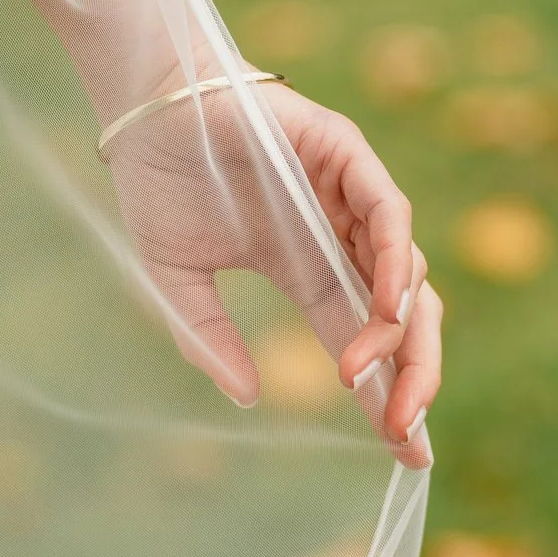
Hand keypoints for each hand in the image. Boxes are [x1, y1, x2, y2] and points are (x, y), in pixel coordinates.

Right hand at [105, 78, 439, 468]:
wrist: (145, 106)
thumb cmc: (158, 180)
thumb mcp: (176, 279)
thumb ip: (208, 338)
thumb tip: (247, 397)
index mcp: (307, 270)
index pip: (363, 340)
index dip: (388, 393)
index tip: (407, 449)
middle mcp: (338, 239)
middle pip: (402, 318)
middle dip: (412, 376)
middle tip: (406, 432)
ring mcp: (348, 197)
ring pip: (406, 273)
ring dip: (396, 333)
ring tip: (369, 378)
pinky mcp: (347, 154)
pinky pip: (388, 216)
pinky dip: (395, 262)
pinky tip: (387, 309)